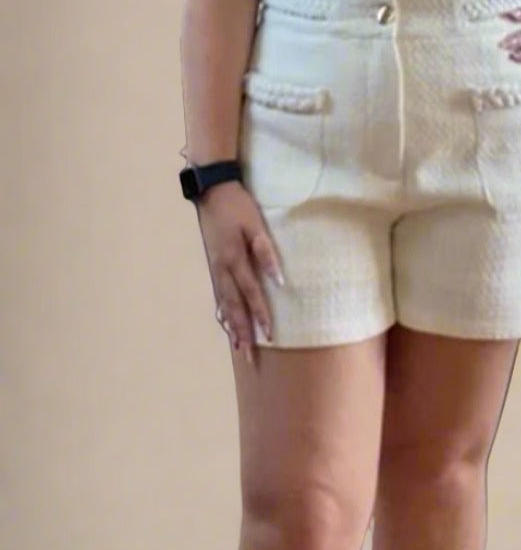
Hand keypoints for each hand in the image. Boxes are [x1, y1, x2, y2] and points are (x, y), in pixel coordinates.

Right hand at [196, 181, 285, 358]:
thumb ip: (266, 252)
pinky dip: (224, 312)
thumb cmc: (238, 207)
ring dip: (232, 327)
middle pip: (234, 307)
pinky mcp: (214, 264)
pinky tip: (227, 322)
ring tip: (239, 348)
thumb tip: (279, 280)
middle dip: (243, 333)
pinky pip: (219, 295)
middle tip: (250, 357)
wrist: (212, 191)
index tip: (269, 336)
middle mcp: (222, 270)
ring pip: (225, 304)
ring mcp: (215, 268)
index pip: (251, 295)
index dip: (260, 316)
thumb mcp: (255, 224)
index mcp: (234, 260)